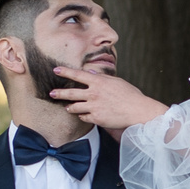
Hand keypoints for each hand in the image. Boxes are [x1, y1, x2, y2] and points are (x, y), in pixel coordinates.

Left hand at [50, 66, 166, 137]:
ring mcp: (94, 107)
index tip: (56, 70)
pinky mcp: (96, 118)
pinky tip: (84, 115)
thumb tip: (91, 74)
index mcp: (99, 82)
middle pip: (71, 93)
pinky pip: (83, 117)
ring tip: (67, 107)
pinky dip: (83, 116)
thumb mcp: (117, 81)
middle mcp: (94, 94)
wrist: (137, 111)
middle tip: (51, 93)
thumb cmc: (130, 95)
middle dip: (59, 93)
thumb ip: (102, 78)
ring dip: (70, 107)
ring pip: (74, 107)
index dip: (65, 72)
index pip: (78, 75)